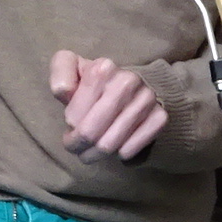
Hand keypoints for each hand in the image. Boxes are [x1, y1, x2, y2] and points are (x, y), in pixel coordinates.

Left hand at [51, 50, 167, 162]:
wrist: (130, 83)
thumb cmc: (92, 80)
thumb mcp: (71, 68)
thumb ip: (61, 76)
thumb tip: (65, 93)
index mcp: (102, 68)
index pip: (75, 116)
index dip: (69, 128)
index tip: (70, 128)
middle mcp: (127, 81)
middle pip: (91, 133)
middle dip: (79, 146)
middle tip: (77, 148)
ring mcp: (146, 98)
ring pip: (110, 144)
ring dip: (97, 154)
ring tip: (91, 151)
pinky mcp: (160, 115)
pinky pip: (133, 147)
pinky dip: (121, 153)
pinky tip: (116, 148)